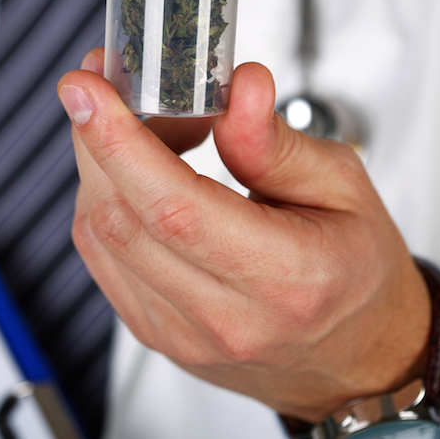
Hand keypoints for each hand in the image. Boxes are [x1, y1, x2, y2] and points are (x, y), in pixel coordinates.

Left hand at [57, 49, 430, 422]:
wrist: (353, 356)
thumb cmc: (354, 270)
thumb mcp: (344, 187)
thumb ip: (277, 142)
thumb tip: (238, 87)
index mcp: (286, 280)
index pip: (176, 208)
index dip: (119, 142)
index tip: (86, 88)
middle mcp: (224, 319)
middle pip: (122, 218)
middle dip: (98, 137)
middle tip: (114, 83)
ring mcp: (178, 334)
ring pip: (100, 234)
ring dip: (102, 164)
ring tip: (148, 127)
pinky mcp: (151, 332)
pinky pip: (100, 256)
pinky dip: (105, 199)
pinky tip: (137, 172)